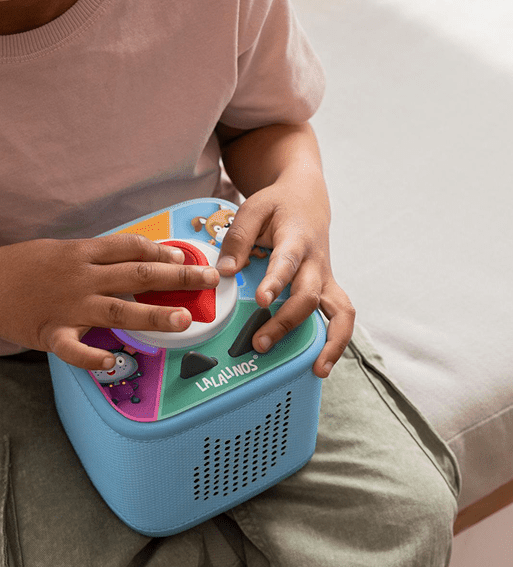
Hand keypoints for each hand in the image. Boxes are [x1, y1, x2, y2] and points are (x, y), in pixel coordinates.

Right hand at [0, 234, 219, 370]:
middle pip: (137, 274)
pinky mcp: (49, 333)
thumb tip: (129, 259)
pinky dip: (94, 356)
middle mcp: (79, 276)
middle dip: (177, 275)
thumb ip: (91, 257)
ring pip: (118, 310)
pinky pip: (75, 349)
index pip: (130, 247)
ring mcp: (66, 306)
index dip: (162, 250)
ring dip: (153, 314)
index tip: (186, 255)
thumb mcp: (56, 251)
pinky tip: (115, 361)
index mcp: (81, 252)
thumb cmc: (18, 267)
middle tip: (209, 279)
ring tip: (184, 319)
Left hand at [215, 181, 354, 377]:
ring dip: (330, 341)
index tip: (261, 300)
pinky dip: (337, 342)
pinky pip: (341, 317)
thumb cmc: (277, 205)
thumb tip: (226, 271)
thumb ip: (238, 237)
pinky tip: (322, 364)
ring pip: (339, 311)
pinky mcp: (327, 289)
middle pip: (308, 295)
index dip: (276, 282)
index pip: (286, 262)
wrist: (306, 198)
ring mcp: (325, 278)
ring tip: (317, 368)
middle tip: (260, 342)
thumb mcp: (253, 208)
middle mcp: (315, 262)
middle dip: (286, 322)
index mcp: (296, 239)